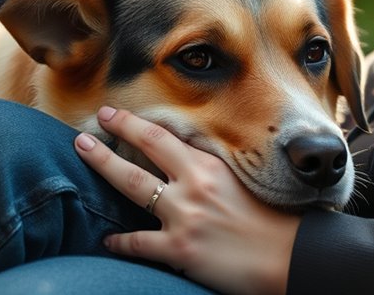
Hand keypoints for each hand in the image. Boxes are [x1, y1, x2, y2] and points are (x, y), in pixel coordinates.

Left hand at [75, 106, 299, 294]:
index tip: (112, 114)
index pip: (164, 137)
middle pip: (143, 151)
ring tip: (83, 155)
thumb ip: (213, 171)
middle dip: (110, 137)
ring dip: (103, 167)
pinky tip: (106, 241)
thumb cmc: (275, 222)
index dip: (133, 124)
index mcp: (211, 167)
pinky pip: (137, 244)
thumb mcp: (245, 183)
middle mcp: (195, 185)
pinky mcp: (180, 249)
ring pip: (132, 186)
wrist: (291, 258)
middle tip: (85, 131)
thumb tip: (186, 160)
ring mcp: (185, 216)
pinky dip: (118, 242)